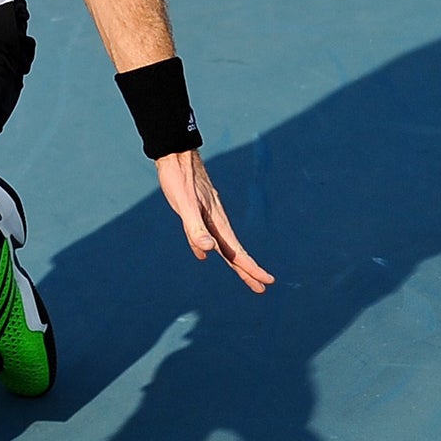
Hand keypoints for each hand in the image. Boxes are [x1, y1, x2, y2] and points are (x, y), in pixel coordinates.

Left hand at [155, 149, 273, 292]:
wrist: (175, 152)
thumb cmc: (179, 177)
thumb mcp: (184, 205)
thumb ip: (195, 228)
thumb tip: (207, 252)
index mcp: (216, 222)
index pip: (236, 252)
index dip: (250, 269)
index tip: (265, 282)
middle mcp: (216, 220)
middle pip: (234, 251)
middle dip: (248, 270)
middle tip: (261, 288)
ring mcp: (209, 214)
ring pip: (224, 243)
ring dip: (233, 260)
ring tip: (241, 273)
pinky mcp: (200, 209)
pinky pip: (208, 234)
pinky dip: (210, 247)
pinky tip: (204, 252)